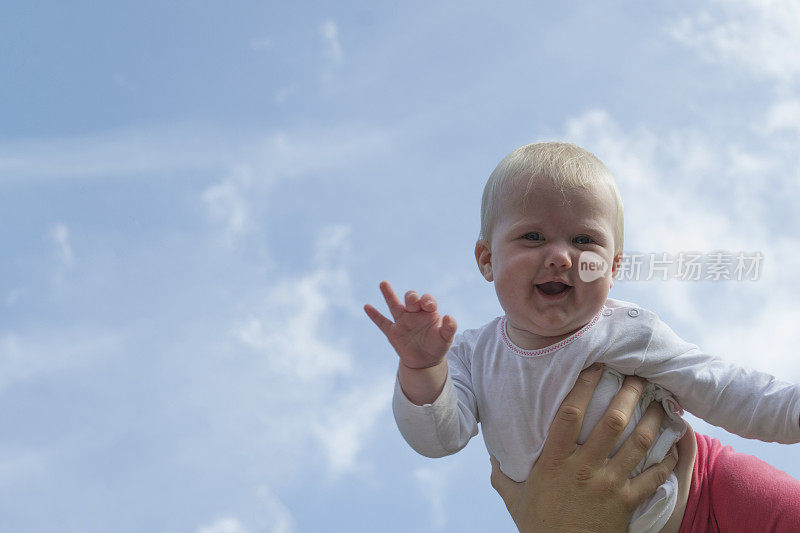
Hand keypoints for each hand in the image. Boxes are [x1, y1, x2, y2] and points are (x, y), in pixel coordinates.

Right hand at [364, 281, 456, 369]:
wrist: (425, 360)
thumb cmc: (437, 345)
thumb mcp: (446, 338)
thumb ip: (449, 327)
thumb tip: (448, 317)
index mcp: (428, 312)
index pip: (427, 300)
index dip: (427, 301)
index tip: (428, 306)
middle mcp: (414, 313)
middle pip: (411, 299)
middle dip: (411, 297)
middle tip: (412, 300)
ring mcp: (402, 321)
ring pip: (394, 305)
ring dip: (389, 294)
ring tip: (383, 283)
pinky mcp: (393, 332)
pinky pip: (382, 322)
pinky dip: (374, 315)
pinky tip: (367, 307)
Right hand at [490, 364, 678, 532]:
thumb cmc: (539, 527)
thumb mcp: (514, 498)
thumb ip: (503, 474)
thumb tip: (492, 453)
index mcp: (555, 461)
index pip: (570, 415)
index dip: (584, 386)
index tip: (596, 365)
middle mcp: (584, 468)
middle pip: (612, 422)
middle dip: (629, 394)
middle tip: (640, 375)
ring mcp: (609, 484)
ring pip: (639, 443)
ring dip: (654, 420)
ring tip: (664, 401)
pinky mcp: (627, 502)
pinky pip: (653, 476)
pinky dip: (667, 459)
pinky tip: (676, 444)